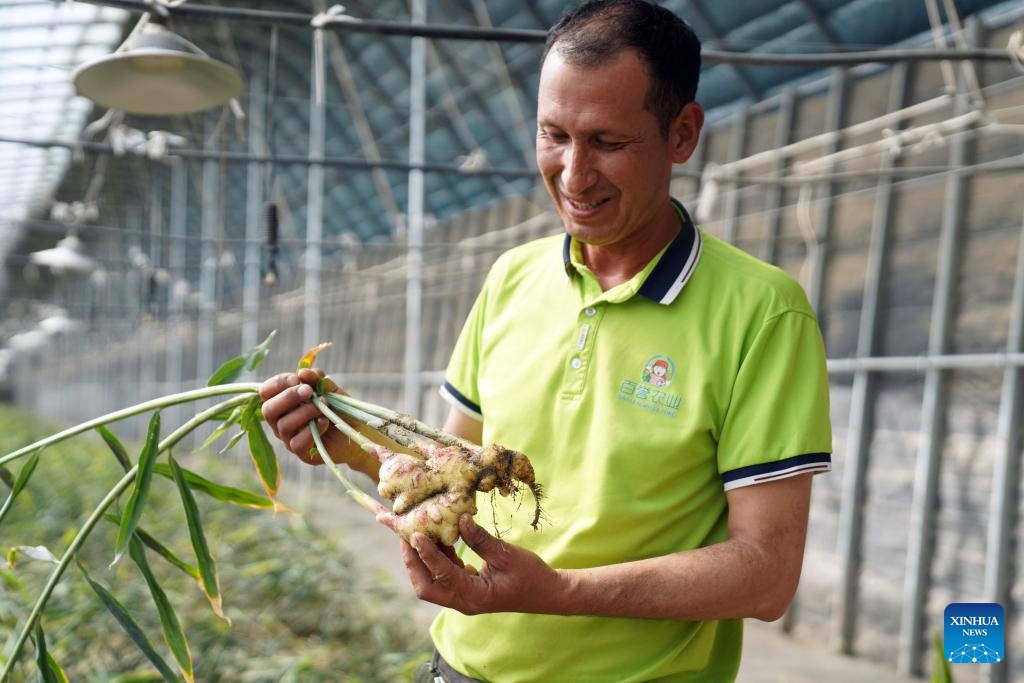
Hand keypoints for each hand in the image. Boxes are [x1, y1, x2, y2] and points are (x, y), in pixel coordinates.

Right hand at [260, 368, 332, 460]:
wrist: (357, 430)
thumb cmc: (338, 409)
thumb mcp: (330, 389)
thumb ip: (317, 380)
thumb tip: (303, 372)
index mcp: (283, 404)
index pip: (266, 392)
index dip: (278, 383)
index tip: (297, 378)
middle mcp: (281, 422)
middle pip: (268, 410)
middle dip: (288, 397)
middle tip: (308, 391)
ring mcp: (289, 439)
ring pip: (284, 426)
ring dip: (304, 412)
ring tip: (322, 407)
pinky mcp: (302, 453)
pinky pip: (297, 443)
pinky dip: (312, 429)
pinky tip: (324, 421)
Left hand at [399, 514, 566, 615]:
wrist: (547, 593)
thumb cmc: (531, 576)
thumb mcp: (507, 555)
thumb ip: (481, 539)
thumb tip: (462, 519)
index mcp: (473, 596)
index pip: (442, 575)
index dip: (427, 554)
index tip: (416, 534)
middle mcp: (462, 601)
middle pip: (425, 586)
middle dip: (413, 560)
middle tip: (405, 533)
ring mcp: (463, 596)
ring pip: (431, 581)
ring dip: (422, 558)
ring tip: (414, 531)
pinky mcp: (466, 588)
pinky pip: (444, 574)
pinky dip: (437, 557)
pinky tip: (437, 536)